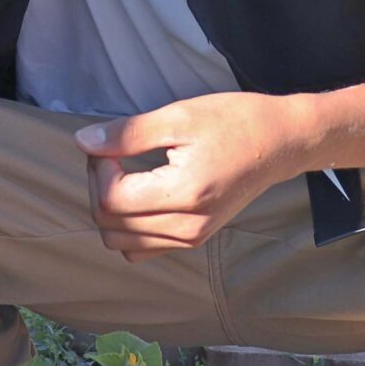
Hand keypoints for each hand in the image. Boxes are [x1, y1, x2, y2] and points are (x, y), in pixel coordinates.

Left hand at [76, 92, 309, 261]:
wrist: (280, 142)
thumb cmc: (235, 122)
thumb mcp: (180, 116)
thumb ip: (129, 133)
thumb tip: (83, 142)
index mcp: (184, 195)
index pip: (110, 200)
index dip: (96, 169)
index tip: (109, 143)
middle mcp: (187, 227)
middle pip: (109, 225)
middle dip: (98, 187)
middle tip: (112, 153)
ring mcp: (192, 238)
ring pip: (121, 242)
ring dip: (109, 210)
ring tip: (123, 174)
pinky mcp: (194, 239)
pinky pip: (142, 248)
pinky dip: (128, 227)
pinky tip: (138, 194)